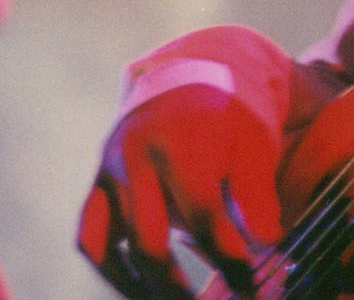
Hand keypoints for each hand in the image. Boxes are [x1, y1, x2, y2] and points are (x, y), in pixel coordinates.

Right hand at [78, 84, 283, 297]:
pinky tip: (142, 288)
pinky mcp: (98, 185)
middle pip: (148, 241)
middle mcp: (133, 158)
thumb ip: (256, 190)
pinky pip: (90, 238)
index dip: (227, 259)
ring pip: (108, 247)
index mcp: (178, 141)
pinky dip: (112, 270)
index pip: (202, 215)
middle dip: (177, 288)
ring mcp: (109, 172)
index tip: (247, 288)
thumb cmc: (228, 110)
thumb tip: (264, 241)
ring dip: (140, 286)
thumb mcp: (254, 138)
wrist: (185, 74)